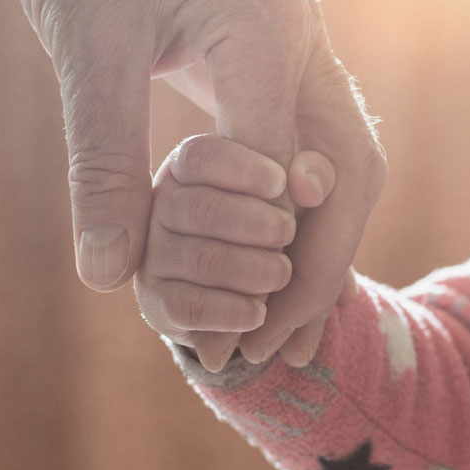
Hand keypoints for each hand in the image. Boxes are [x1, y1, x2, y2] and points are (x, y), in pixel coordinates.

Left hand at [0, 0, 386, 359]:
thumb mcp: (85, 45)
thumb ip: (101, 157)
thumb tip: (108, 272)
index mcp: (262, 26)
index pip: (281, 168)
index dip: (260, 257)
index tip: (228, 333)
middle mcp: (299, 35)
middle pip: (347, 170)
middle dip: (319, 265)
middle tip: (277, 347)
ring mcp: (296, 38)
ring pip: (339, 155)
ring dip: (315, 238)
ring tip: (277, 318)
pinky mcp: (273, 46)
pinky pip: (305, 135)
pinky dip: (293, 199)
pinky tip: (259, 246)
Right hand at [136, 135, 339, 370]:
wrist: (241, 288)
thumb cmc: (273, 224)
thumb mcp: (294, 194)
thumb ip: (314, 177)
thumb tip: (311, 185)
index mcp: (188, 169)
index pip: (201, 157)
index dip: (240, 168)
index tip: (279, 182)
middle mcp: (162, 206)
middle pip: (202, 209)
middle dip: (252, 222)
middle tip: (287, 232)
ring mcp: (155, 255)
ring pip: (200, 259)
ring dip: (249, 269)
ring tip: (281, 274)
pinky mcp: (155, 301)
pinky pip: (188, 306)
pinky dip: (229, 311)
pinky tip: (258, 312)